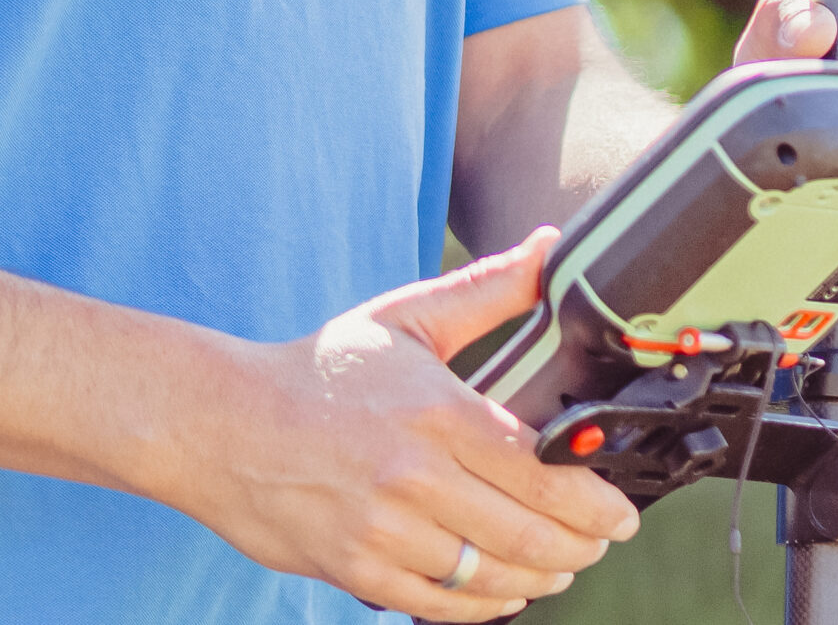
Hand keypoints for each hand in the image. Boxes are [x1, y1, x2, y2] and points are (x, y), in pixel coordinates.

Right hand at [154, 230, 637, 620]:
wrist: (217, 421)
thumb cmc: (317, 371)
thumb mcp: (401, 320)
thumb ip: (486, 291)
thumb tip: (551, 248)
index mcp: (435, 412)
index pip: (545, 474)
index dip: (598, 504)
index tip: (619, 512)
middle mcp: (414, 476)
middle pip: (533, 536)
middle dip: (582, 548)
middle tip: (595, 541)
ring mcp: (384, 530)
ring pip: (497, 579)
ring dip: (542, 577)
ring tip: (556, 564)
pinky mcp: (358, 571)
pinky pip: (446, 607)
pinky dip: (486, 605)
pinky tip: (500, 587)